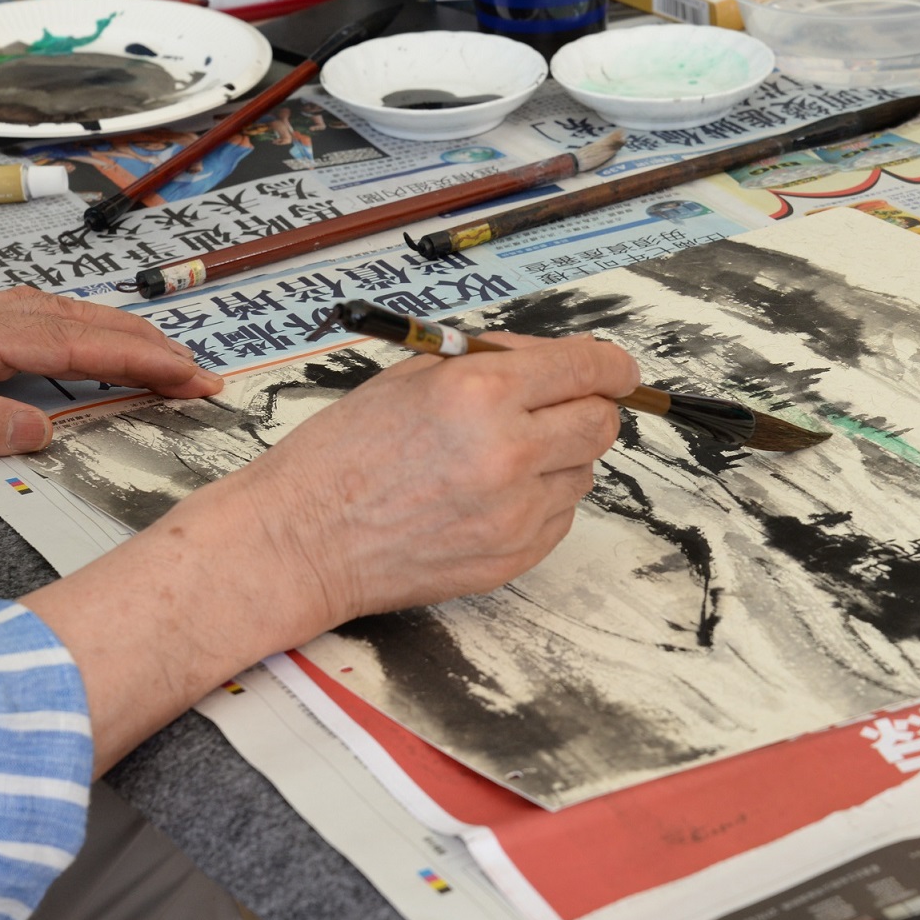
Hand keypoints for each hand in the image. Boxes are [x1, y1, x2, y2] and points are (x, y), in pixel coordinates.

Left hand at [0, 287, 220, 461]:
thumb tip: (42, 429)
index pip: (74, 348)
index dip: (140, 362)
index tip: (189, 378)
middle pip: (82, 322)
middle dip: (148, 345)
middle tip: (199, 374)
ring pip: (62, 316)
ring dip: (119, 335)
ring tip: (162, 358)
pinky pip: (36, 320)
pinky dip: (80, 331)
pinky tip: (86, 343)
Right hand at [196, 332, 637, 624]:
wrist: (301, 541)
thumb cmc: (341, 455)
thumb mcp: (410, 377)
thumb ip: (490, 363)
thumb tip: (551, 362)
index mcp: (479, 392)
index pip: (588, 369)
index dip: (612, 366)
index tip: (618, 370)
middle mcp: (507, 452)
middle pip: (600, 424)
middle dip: (586, 409)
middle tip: (553, 409)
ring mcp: (514, 513)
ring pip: (584, 473)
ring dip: (557, 458)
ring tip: (496, 459)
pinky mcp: (512, 557)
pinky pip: (559, 517)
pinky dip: (538, 501)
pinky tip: (486, 497)